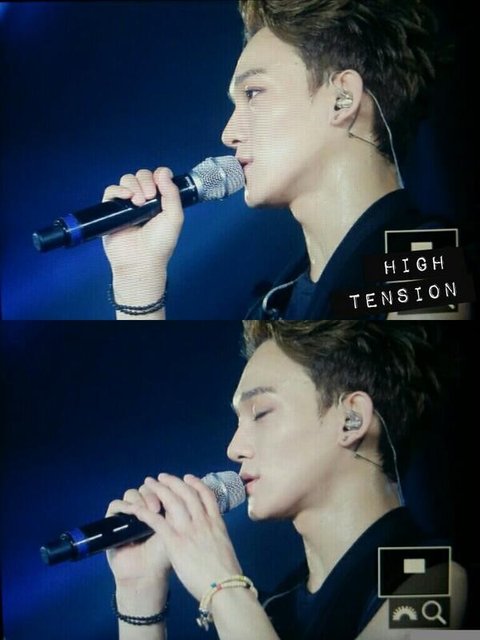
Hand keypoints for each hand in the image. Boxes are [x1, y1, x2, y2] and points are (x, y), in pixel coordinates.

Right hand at [102, 168, 183, 305]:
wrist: (140, 261)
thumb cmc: (159, 244)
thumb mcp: (174, 218)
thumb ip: (172, 193)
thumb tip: (163, 171)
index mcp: (160, 202)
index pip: (157, 177)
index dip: (158, 176)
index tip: (159, 186)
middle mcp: (143, 201)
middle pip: (141, 175)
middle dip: (145, 182)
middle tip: (148, 198)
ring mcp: (127, 205)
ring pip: (126, 179)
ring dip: (133, 186)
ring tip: (138, 203)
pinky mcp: (111, 211)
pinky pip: (111, 190)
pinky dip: (118, 190)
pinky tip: (126, 198)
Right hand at [105, 481, 171, 587]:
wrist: (146, 574)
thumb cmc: (163, 554)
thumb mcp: (174, 529)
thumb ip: (174, 508)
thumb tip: (175, 488)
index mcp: (159, 507)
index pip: (160, 487)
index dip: (164, 488)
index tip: (170, 496)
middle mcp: (143, 508)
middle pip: (146, 488)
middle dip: (152, 494)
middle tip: (158, 508)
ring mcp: (128, 514)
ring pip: (131, 493)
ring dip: (139, 499)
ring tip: (147, 511)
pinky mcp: (113, 521)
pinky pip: (116, 505)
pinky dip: (124, 505)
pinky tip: (131, 511)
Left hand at [127, 473, 242, 601]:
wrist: (225, 587)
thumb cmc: (228, 573)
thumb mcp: (226, 546)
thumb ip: (216, 536)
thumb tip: (212, 535)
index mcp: (217, 522)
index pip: (206, 495)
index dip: (196, 483)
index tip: (188, 478)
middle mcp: (202, 521)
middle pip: (187, 493)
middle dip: (173, 482)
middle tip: (162, 477)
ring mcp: (188, 530)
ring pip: (172, 502)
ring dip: (159, 490)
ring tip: (150, 483)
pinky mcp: (175, 542)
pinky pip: (158, 522)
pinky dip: (146, 513)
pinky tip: (138, 509)